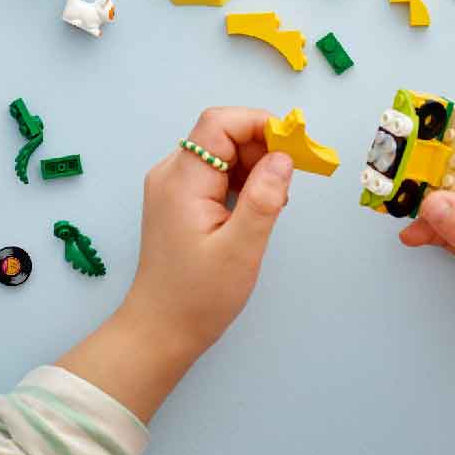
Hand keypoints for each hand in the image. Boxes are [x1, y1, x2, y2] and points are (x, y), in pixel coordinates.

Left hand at [125, 107, 293, 365]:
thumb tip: (284, 157)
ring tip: (275, 199)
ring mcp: (172, 186)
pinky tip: (257, 206)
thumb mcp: (241, 249)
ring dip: (254, 164)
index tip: (294, 147)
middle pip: (221, 134)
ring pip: (220, 151)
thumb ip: (264, 198)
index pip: (219, 124)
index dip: (259, 124)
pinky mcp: (178, 200)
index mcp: (182, 181)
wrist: (160, 330)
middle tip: (292, 177)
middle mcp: (171, 174)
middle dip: (262, 146)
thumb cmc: (199, 296)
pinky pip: (215, 171)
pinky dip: (241, 179)